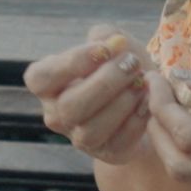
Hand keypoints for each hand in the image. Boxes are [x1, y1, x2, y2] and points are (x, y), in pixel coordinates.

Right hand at [25, 29, 161, 163]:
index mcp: (47, 85)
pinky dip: (137, 119)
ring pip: (91, 129)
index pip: (42, 78)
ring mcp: (79, 138)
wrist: (143, 97)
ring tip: (143, 82)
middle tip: (132, 64)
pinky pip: (118, 142)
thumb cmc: (119, 66)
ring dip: (122, 103)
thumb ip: (106, 37)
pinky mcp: (107, 153)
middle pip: (70, 107)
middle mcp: (56, 114)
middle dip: (106, 83)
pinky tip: (148, 101)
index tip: (105, 49)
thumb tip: (111, 41)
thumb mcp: (110, 45)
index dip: (73, 63)